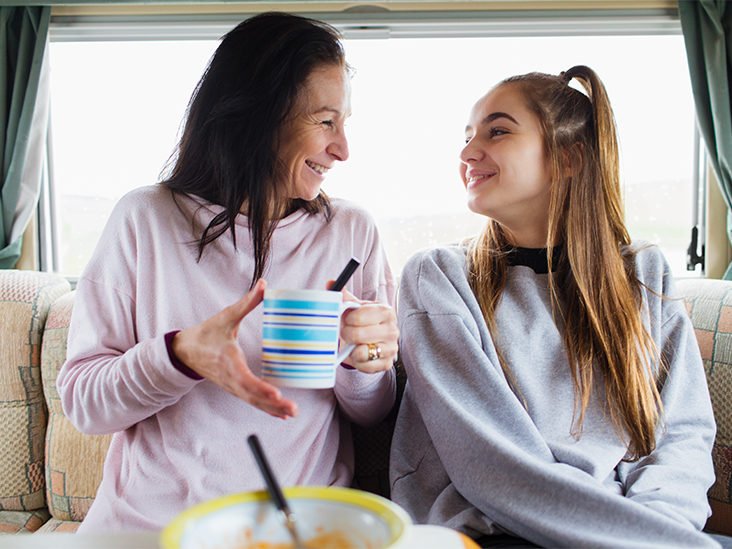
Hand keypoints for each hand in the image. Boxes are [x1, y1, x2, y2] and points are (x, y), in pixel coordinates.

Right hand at [172, 279, 296, 418]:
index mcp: (229, 362)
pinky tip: (281, 414)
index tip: (275, 393)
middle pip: (253, 395)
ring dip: (272, 409)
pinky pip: (251, 401)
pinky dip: (266, 408)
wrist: (184, 351)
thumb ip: (246, 302)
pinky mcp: (234, 388)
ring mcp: (232, 386)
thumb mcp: (225, 317)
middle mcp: (231, 378)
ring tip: (291, 413)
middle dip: (273, 404)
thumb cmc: (206, 334)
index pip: (245, 379)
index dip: (260, 388)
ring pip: (253, 401)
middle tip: (292, 408)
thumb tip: (264, 285)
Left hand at [327, 281, 398, 372]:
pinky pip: (365, 366)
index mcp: (385, 311)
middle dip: (346, 334)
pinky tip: (357, 355)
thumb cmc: (361, 321)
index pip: (359, 316)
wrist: (370, 340)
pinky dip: (357, 362)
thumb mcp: (355, 307)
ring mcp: (391, 348)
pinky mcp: (387, 363)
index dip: (347, 319)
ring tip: (352, 344)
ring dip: (351, 349)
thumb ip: (344, 296)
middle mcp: (392, 329)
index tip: (346, 319)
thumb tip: (330, 283)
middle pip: (358, 335)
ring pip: (362, 352)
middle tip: (345, 333)